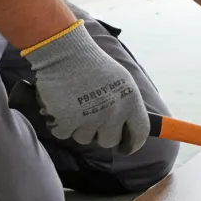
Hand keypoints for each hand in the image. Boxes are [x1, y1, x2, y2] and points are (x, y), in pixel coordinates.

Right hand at [22, 22, 150, 152]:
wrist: (66, 52)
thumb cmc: (93, 64)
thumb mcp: (122, 81)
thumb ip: (127, 104)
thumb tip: (130, 128)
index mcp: (131, 101)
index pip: (140, 133)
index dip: (133, 144)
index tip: (125, 148)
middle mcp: (114, 112)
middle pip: (109, 141)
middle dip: (100, 134)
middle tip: (91, 120)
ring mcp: (90, 117)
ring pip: (85, 139)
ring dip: (78, 127)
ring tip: (75, 105)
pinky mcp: (67, 120)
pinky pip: (63, 134)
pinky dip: (59, 124)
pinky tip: (60, 107)